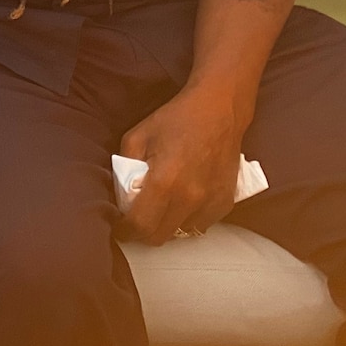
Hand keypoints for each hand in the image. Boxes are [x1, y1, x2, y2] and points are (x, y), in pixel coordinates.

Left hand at [116, 82, 247, 244]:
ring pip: (181, 233)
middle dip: (143, 232)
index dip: (125, 231)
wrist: (219, 109)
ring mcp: (211, 202)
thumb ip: (126, 169)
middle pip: (160, 236)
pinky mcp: (226, 202)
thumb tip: (121, 195)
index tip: (119, 228)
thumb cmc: (176, 119)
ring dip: (167, 225)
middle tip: (137, 218)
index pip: (140, 225)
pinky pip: (201, 224)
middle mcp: (190, 198)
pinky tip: (183, 200)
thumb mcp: (137, 137)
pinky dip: (188, 218)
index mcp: (165, 182)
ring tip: (162, 206)